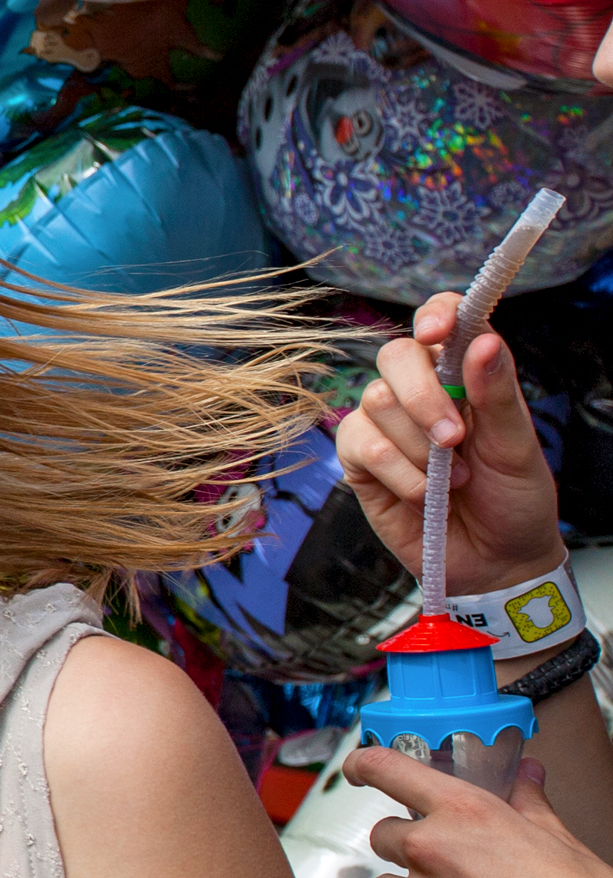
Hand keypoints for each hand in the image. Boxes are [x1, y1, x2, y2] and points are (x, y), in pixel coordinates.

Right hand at [336, 299, 565, 598]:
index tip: (438, 334)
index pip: (443, 320)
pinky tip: (422, 494)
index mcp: (466, 375)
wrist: (494, 562)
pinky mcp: (359, 460)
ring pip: (376, 400)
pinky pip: (361, 444)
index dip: (435, 315)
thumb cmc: (514, 500)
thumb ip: (497, 393)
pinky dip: (397, 472)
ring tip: (452, 479)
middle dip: (423, 395)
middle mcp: (422, 391)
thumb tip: (484, 339)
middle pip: (396, 355)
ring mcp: (386, 425)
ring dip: (418, 447)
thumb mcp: (518, 447)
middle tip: (455, 437)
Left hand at [345, 747, 612, 877]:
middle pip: (384, 836)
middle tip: (455, 873)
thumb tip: (525, 775)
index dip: (364, 765)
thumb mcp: (560, 841)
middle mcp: (429, 851)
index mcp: (465, 813)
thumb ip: (526, 803)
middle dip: (412, 849)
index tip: (358, 770)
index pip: (386, 768)